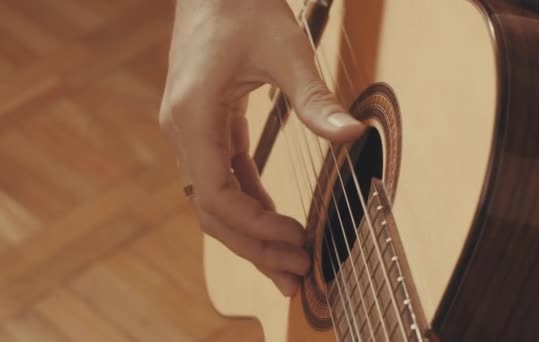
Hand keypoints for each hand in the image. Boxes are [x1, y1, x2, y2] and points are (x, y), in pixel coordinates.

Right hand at [159, 0, 364, 295]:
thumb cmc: (242, 8)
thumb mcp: (286, 51)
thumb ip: (315, 99)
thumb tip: (355, 135)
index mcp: (192, 117)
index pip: (216, 194)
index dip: (255, 227)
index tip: (296, 241)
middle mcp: (183, 131)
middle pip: (213, 210)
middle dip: (254, 246)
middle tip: (297, 274)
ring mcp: (191, 132)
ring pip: (216, 200)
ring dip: (251, 233)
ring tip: (289, 261)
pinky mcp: (205, 127)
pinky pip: (225, 177)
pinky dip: (250, 204)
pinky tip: (276, 222)